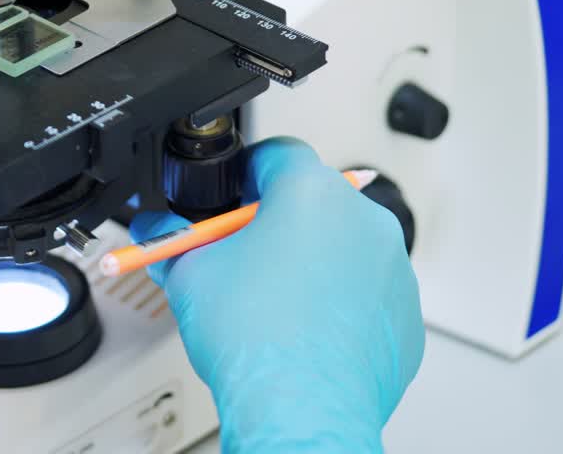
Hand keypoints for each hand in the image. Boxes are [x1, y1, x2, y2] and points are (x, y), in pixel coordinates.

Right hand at [130, 138, 423, 452]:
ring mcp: (392, 268)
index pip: (278, 154)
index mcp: (310, 193)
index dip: (247, 173)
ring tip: (276, 304)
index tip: (233, 198)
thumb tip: (156, 232)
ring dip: (314, 264)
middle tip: (247, 258)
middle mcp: (363, 221)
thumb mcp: (191, 274)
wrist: (300, 409)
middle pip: (315, 202)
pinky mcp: (405, 314)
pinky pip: (369, 294)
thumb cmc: (256, 340)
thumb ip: (173, 240)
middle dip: (280, 224)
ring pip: (346, 249)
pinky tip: (307, 332)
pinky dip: (342, 305)